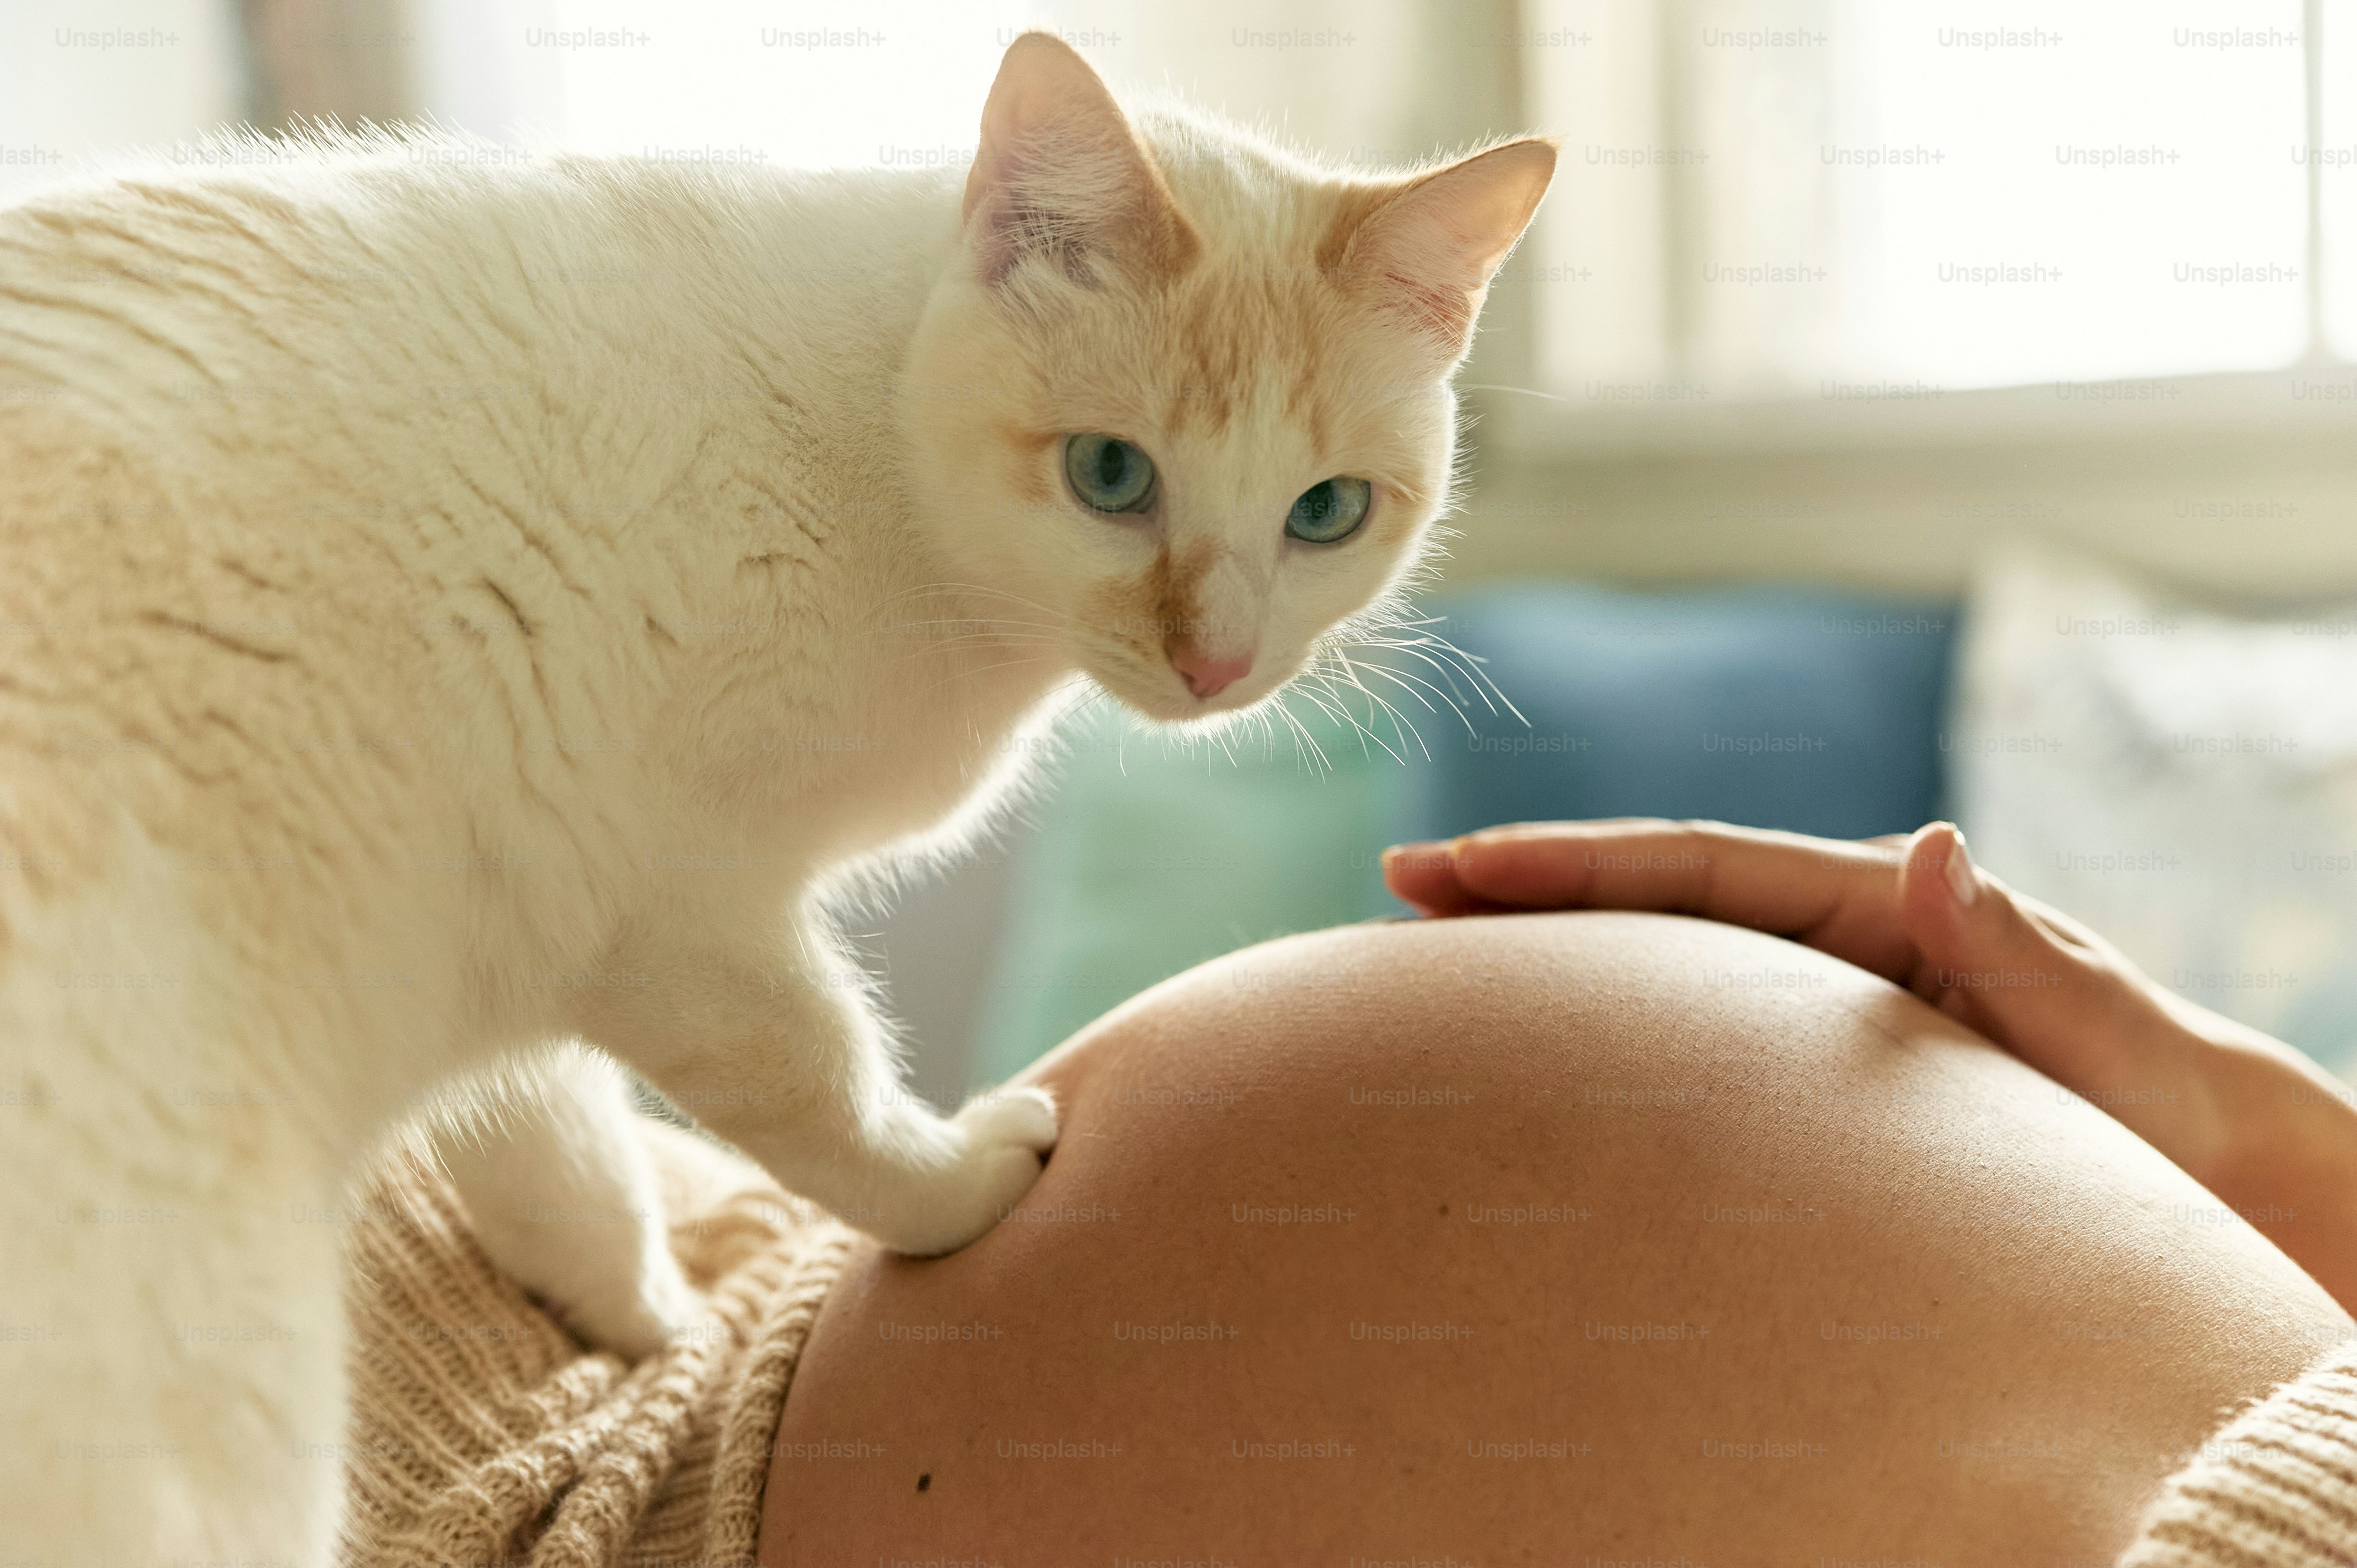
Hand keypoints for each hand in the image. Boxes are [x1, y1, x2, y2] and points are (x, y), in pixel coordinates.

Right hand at [1384, 818, 2356, 1310]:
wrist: (2197, 1164)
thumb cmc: (2154, 1106)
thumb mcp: (2096, 1030)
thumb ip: (2012, 946)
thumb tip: (1930, 844)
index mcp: (1874, 909)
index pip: (1696, 867)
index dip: (1574, 860)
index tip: (1462, 863)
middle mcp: (1830, 936)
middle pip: (1648, 897)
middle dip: (1522, 885)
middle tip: (1396, 883)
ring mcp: (1810, 996)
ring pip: (1651, 958)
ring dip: (1541, 949)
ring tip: (1421, 953)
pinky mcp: (1803, 1064)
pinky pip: (1680, 1030)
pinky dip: (1595, 1023)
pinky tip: (1527, 1048)